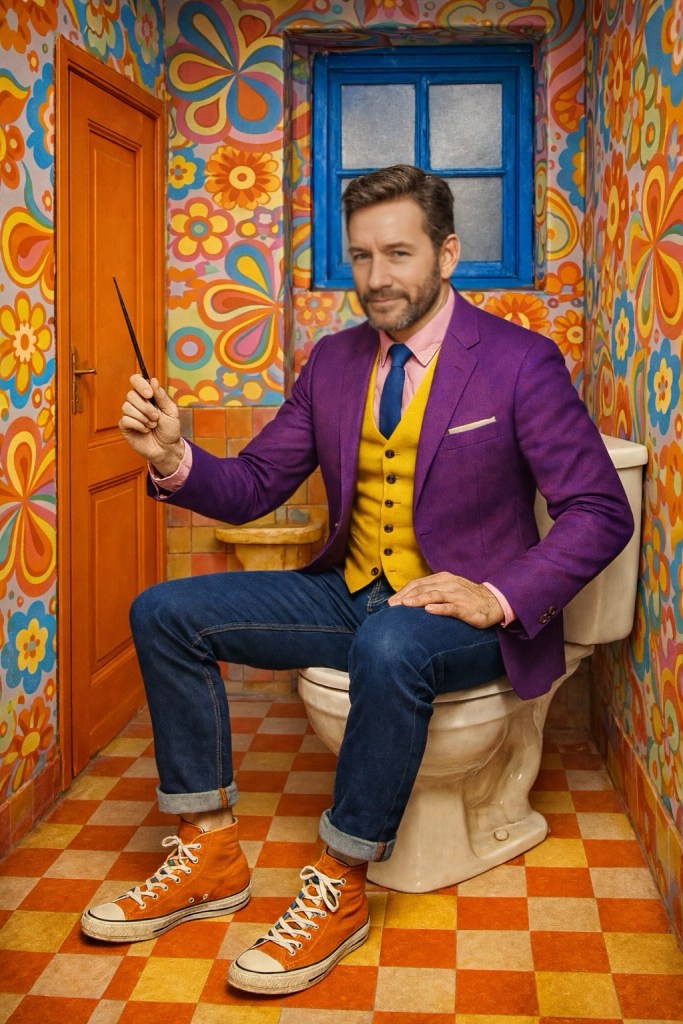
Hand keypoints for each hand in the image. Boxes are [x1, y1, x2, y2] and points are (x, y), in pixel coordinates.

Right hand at [119, 374, 184, 475]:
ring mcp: (130, 414)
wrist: (167, 448)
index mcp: (147, 396)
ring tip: (152, 425)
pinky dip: (138, 425)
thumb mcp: (171, 411)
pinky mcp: (125, 426)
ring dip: (143, 417)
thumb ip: (162, 396)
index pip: (136, 380)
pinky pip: (125, 420)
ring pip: (126, 407)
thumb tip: (153, 380)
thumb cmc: (170, 429)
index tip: (149, 394)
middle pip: (130, 395)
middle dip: (146, 407)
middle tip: (156, 417)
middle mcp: (136, 403)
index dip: (140, 384)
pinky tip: (145, 430)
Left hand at [388, 572, 503, 627]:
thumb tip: (409, 598)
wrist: (493, 601)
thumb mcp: (448, 588)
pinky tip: (429, 610)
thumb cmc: (466, 597)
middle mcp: (448, 584)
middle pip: (422, 588)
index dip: (403, 592)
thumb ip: (432, 590)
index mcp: (442, 578)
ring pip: (434, 595)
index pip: (418, 583)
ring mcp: (456, 595)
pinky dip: (439, 608)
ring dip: (418, 600)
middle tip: (392, 606)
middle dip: (405, 597)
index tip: (391, 602)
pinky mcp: (464, 607)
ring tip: (405, 605)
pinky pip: (450, 607)